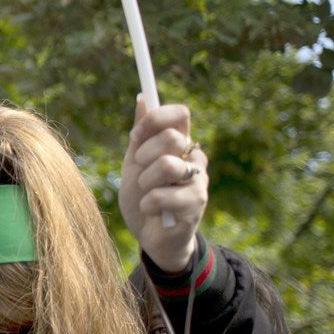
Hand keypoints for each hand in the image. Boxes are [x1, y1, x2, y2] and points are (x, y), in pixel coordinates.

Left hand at [120, 96, 205, 273]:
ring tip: (147, 195)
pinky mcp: (197, 205)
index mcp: (180, 144)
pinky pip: (163, 196)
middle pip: (172, 138)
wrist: (149, 237)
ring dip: (146, 182)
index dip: (156, 119)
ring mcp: (198, 181)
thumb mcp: (134, 163)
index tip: (135, 135)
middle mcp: (194, 159)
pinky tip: (152, 212)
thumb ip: (140, 133)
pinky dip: (148, 205)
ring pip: (168, 165)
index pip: (180, 114)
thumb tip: (143, 97)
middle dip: (144, 156)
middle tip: (141, 173)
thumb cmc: (142, 197)